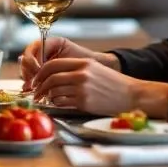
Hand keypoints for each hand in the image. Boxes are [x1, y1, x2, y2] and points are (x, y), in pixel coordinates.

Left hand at [30, 57, 149, 116]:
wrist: (131, 95)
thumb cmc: (112, 83)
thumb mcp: (94, 69)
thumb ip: (75, 69)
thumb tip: (52, 75)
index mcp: (83, 63)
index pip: (53, 65)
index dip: (40, 73)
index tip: (36, 80)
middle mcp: (81, 74)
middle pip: (51, 78)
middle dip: (40, 86)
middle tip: (36, 92)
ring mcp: (82, 89)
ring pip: (55, 91)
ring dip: (48, 96)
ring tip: (48, 99)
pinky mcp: (84, 102)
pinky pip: (62, 102)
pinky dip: (57, 103)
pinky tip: (59, 103)